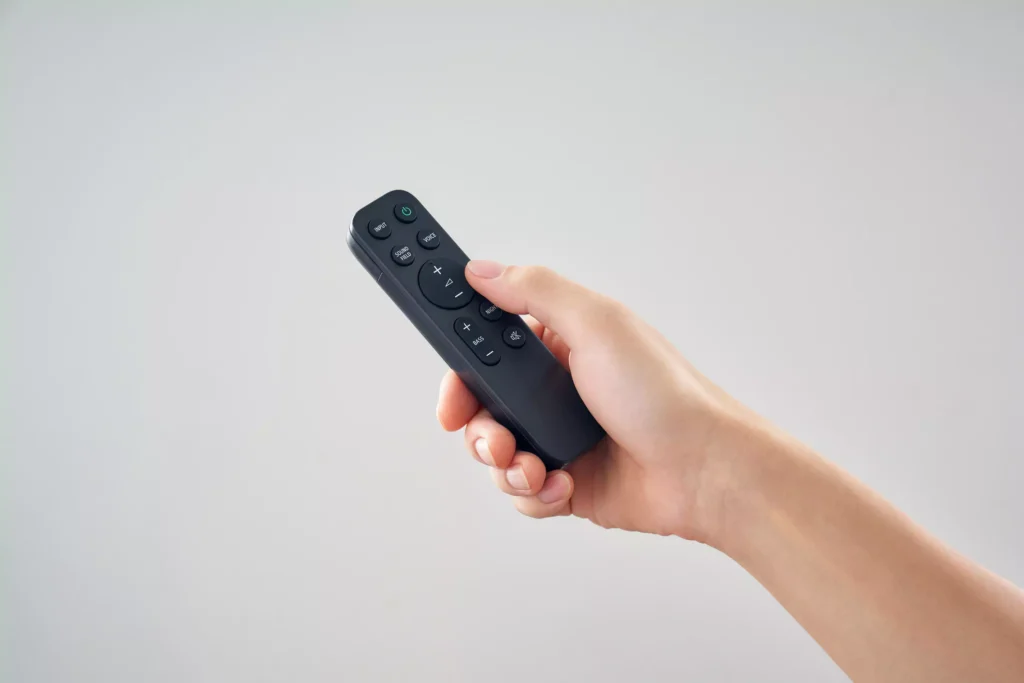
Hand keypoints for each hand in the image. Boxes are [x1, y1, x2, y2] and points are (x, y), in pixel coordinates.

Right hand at [436, 260, 764, 542]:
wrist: (704, 472)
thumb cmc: (664, 393)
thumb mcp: (597, 324)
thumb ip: (533, 291)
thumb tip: (480, 269)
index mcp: (557, 343)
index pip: (486, 343)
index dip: (458, 363)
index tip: (448, 383)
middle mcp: (554, 389)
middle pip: (479, 406)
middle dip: (476, 427)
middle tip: (493, 437)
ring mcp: (559, 437)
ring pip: (494, 454)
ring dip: (506, 467)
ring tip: (536, 468)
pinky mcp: (566, 481)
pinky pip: (522, 492)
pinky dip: (535, 494)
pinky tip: (564, 485)